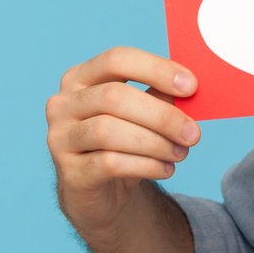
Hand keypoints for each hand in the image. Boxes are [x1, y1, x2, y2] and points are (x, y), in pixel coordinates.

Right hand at [47, 46, 202, 236]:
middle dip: (161, 115)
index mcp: (81, 77)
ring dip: (155, 143)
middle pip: (114, 97)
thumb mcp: (142, 115)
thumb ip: (160, 97)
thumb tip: (190, 89)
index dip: (156, 69)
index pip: (117, 60)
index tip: (191, 86)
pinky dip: (146, 165)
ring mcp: (60, 138)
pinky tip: (165, 169)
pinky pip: (110, 163)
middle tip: (193, 133)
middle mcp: (63, 104)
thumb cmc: (124, 144)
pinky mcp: (69, 172)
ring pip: (109, 131)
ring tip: (180, 153)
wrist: (101, 192)